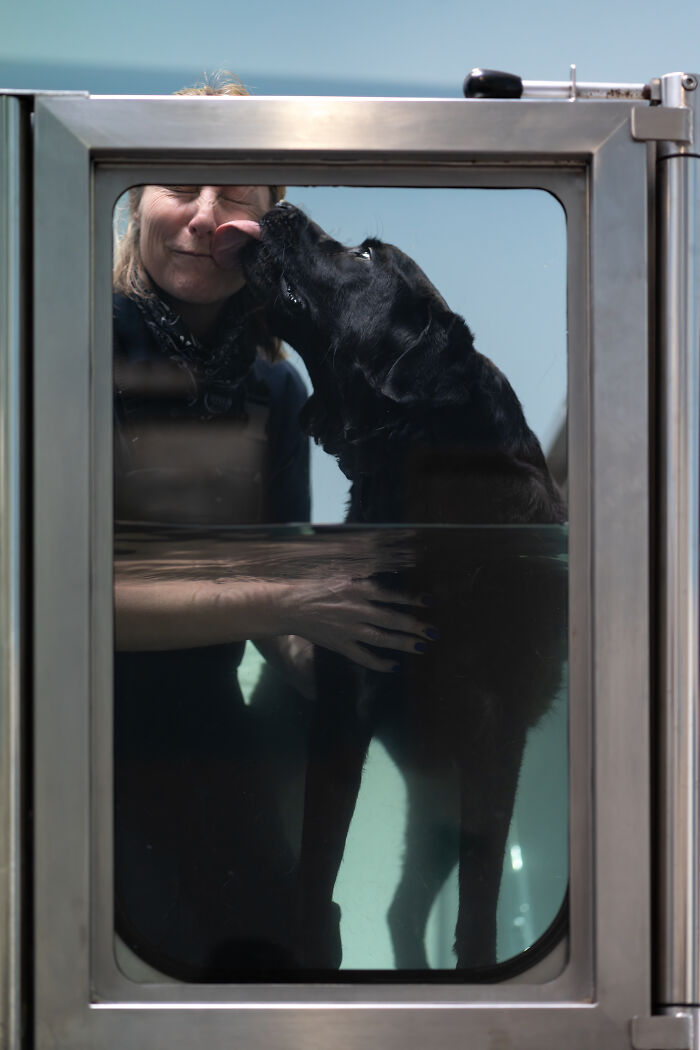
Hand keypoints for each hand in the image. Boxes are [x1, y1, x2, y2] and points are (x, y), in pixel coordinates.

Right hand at [278, 574, 435, 672]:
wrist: (290, 606)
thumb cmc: (314, 586)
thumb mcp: (340, 574)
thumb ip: (363, 576)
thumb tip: (383, 572)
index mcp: (357, 590)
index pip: (390, 595)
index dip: (411, 599)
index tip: (428, 602)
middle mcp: (357, 610)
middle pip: (392, 619)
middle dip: (415, 625)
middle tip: (433, 631)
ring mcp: (349, 630)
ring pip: (382, 639)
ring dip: (403, 643)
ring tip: (422, 647)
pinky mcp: (341, 645)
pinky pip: (364, 657)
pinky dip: (380, 663)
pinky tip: (394, 666)